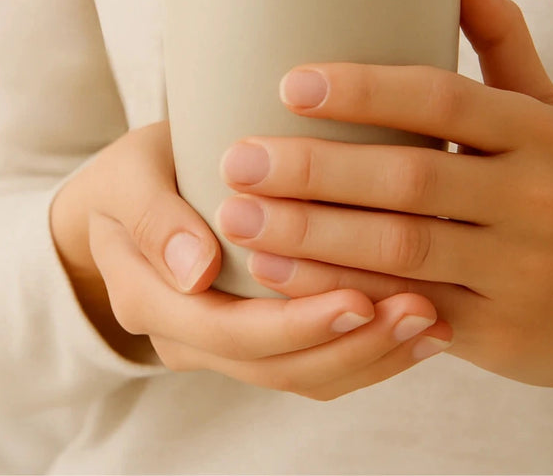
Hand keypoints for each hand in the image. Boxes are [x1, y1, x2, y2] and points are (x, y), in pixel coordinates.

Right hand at [50, 121, 452, 399]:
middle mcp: (186, 339)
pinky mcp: (258, 338)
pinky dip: (368, 352)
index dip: (297, 324)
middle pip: (277, 367)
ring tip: (432, 320)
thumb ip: (154, 218)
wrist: (119, 203)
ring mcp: (223, 346)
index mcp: (149, 301)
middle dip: (352, 345)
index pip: (229, 332)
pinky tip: (422, 325)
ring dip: (372, 355)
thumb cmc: (129, 176)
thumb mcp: (126, 176)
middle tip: (420, 308)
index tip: (359, 296)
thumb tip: (197, 271)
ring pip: (303, 376)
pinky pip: (315, 364)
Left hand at [215, 0, 552, 395]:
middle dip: (314, 170)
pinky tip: (272, 271)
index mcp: (537, 132)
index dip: (365, 90)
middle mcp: (531, 198)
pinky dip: (333, 290)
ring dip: (309, 234)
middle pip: (409, 177)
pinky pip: (400, 308)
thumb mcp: (548, 110)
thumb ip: (499, 35)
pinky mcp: (494, 331)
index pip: (444, 100)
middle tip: (237, 160)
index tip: (288, 82)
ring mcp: (515, 269)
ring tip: (236, 216)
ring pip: (398, 249)